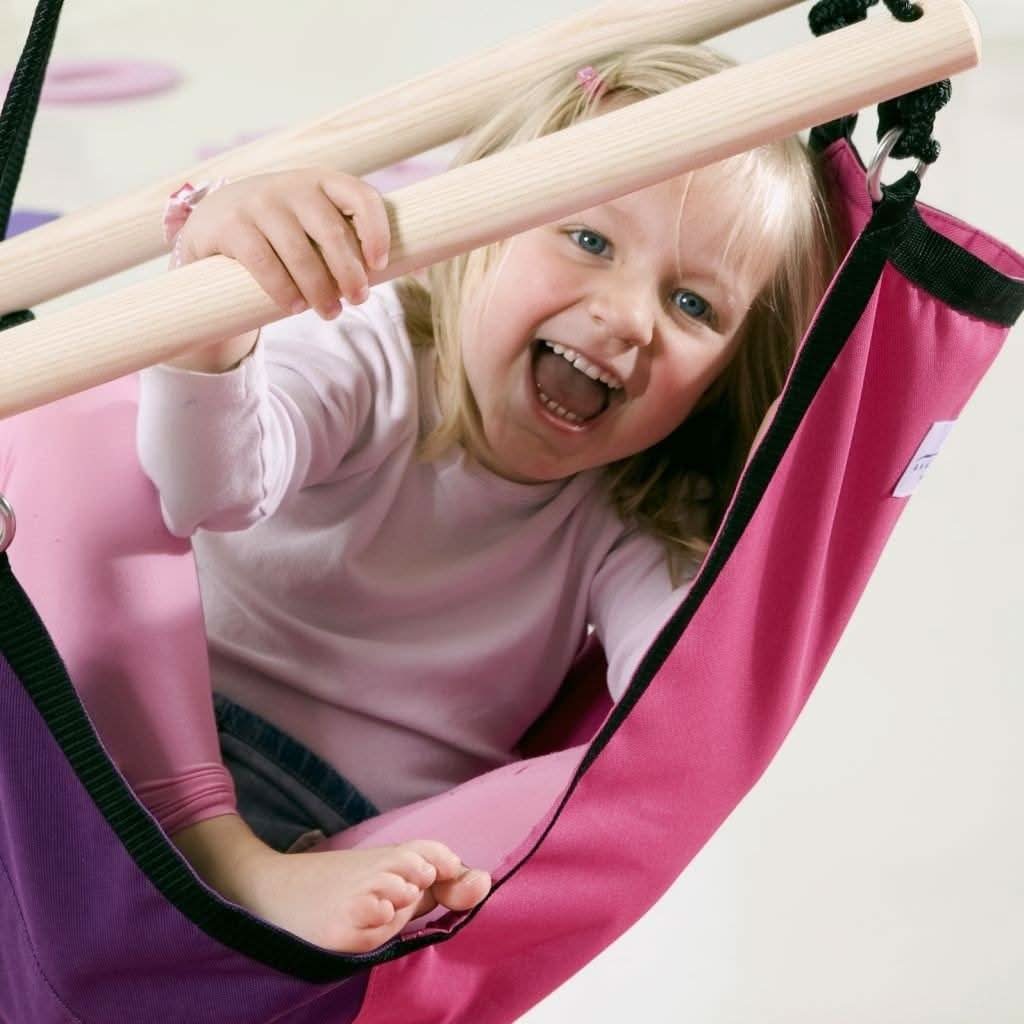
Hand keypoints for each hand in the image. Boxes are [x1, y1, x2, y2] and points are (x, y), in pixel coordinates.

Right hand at [173, 168, 391, 320]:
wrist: (215, 224)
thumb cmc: (282, 234)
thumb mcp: (312, 225)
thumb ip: (344, 238)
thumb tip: (403, 271)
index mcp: (321, 182)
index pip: (360, 196)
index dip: (377, 230)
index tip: (380, 266)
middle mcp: (290, 185)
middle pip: (331, 232)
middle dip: (349, 272)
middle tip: (359, 300)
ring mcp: (258, 202)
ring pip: (299, 252)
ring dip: (319, 289)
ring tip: (330, 313)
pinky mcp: (230, 225)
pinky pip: (263, 262)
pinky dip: (283, 289)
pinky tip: (294, 307)